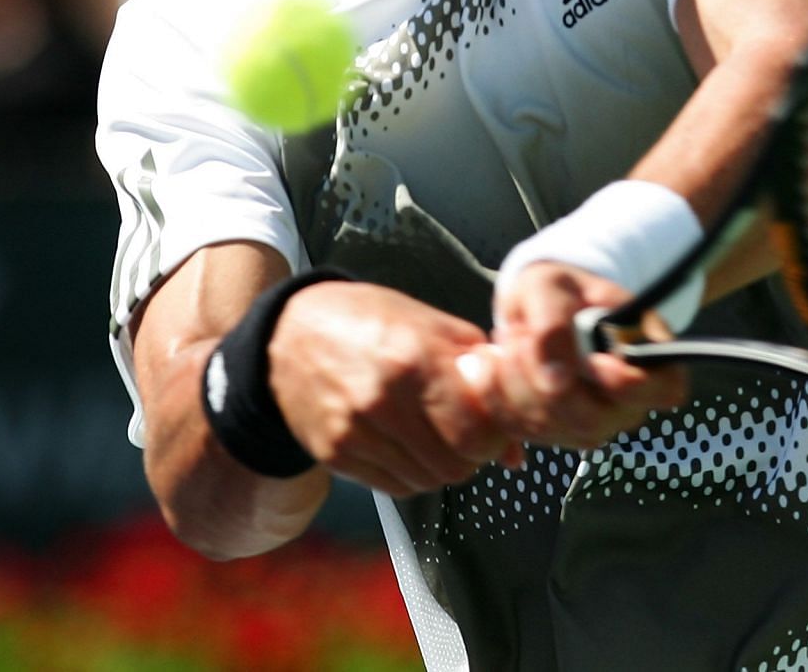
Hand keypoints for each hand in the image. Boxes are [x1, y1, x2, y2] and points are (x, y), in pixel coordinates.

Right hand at [265, 281, 523, 496]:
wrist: (290, 333)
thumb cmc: (370, 321)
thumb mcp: (432, 325)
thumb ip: (482, 374)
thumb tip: (517, 444)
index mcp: (416, 359)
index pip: (477, 433)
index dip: (494, 438)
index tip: (492, 426)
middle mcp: (383, 400)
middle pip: (455, 466)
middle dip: (471, 456)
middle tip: (466, 435)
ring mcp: (354, 431)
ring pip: (427, 483)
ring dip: (441, 466)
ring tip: (434, 435)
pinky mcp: (334, 455)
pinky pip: (394, 487)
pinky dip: (410, 474)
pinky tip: (405, 444)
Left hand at [479, 262, 688, 449]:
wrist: (538, 304)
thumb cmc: (559, 288)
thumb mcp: (552, 286)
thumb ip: (554, 324)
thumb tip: (555, 379)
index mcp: (649, 356)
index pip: (663, 390)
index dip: (628, 384)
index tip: (594, 360)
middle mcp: (627, 401)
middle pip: (593, 420)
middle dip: (544, 380)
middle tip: (519, 335)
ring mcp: (592, 422)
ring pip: (552, 428)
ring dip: (512, 385)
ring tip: (503, 342)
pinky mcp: (555, 432)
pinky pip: (522, 431)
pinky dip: (496, 399)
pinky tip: (488, 365)